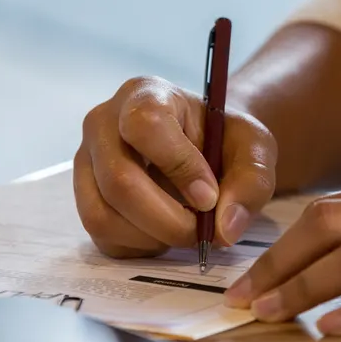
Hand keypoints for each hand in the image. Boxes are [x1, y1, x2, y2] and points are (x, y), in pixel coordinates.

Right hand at [74, 76, 276, 257]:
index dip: (179, 166)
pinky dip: (141, 247)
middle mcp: (102, 124)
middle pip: (118, 181)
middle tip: (203, 232)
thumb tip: (224, 228)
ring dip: (154, 238)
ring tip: (187, 229)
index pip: (145, 125)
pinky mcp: (85, 199)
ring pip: (104, 216)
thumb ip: (251, 182)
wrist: (204, 148)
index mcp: (144, 94)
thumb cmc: (225, 140)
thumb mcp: (255, 148)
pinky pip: (104, 238)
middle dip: (168, 220)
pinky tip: (166, 232)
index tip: (210, 196)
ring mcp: (86, 163)